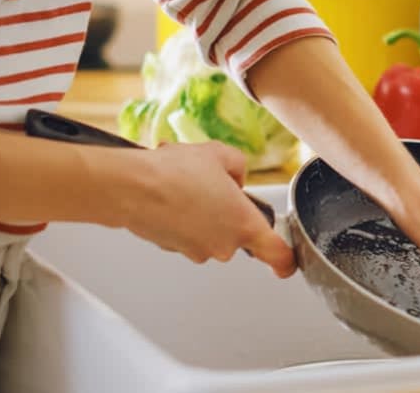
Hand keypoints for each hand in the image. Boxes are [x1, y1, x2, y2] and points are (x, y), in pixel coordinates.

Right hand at [118, 141, 294, 276]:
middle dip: (228, 211)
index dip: (285, 261)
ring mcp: (196, 251)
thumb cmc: (175, 173)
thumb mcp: (221, 155)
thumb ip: (239, 167)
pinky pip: (188, 233)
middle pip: (237, 233)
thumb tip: (235, 178)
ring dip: (203, 212)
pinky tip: (171, 196)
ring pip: (210, 231)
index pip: (277, 254)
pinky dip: (183, 218)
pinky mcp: (173, 249)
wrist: (131, 186)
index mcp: (245, 225)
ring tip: (186, 186)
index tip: (287, 264)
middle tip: (212, 187)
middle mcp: (223, 246)